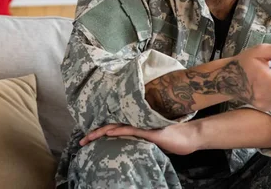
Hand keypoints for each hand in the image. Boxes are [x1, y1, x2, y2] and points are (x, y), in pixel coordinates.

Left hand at [80, 123, 199, 154]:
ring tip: (89, 137)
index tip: (86, 140)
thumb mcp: (151, 143)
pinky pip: (132, 130)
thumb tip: (130, 147)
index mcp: (136, 126)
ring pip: (118, 126)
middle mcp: (136, 123)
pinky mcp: (150, 131)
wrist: (189, 137)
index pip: (113, 128)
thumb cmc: (172, 139)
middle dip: (95, 133)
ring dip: (102, 131)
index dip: (99, 133)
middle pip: (111, 126)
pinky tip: (109, 133)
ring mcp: (143, 125)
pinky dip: (119, 131)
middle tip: (81, 141)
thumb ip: (140, 142)